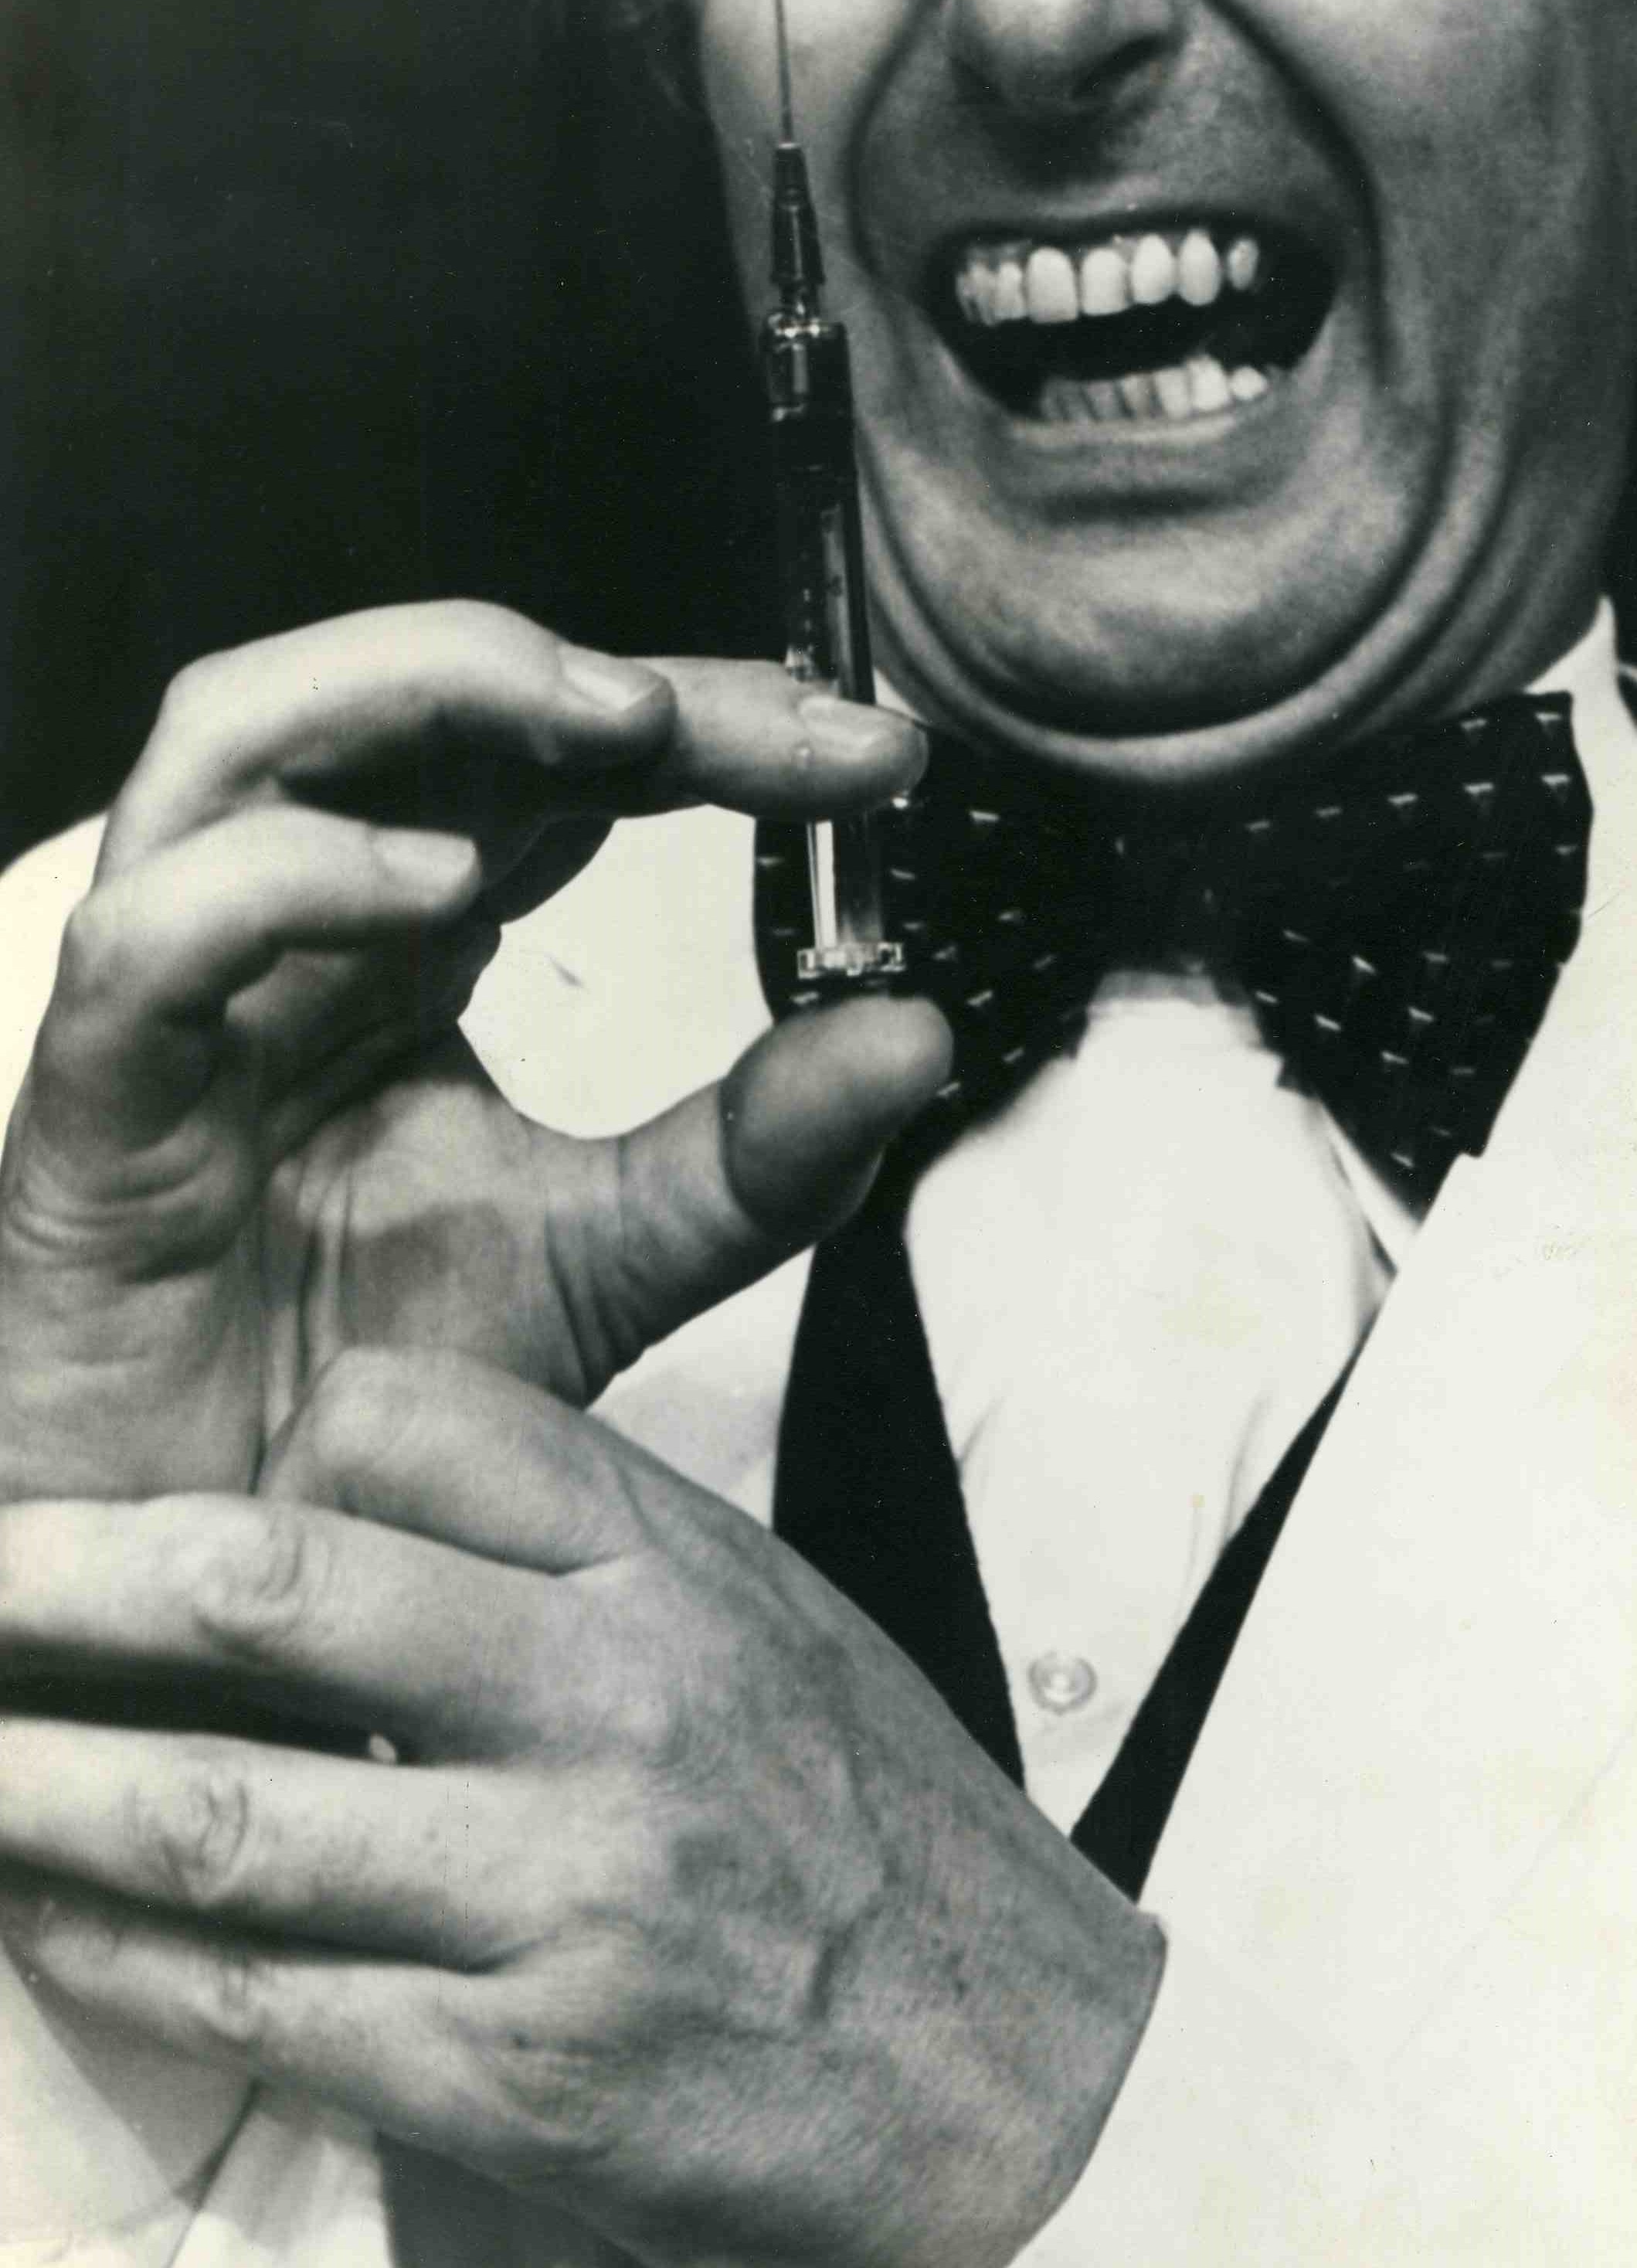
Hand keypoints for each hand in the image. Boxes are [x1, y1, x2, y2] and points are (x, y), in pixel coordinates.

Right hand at [0, 602, 945, 1501]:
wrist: (216, 1593)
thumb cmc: (367, 1404)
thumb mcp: (613, 1261)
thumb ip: (758, 1156)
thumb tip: (921, 1030)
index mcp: (403, 939)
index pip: (549, 762)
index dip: (706, 724)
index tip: (878, 755)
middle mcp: (285, 930)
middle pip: (405, 700)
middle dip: (589, 674)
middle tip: (772, 713)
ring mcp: (174, 1000)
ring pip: (233, 734)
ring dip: (425, 687)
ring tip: (613, 730)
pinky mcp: (84, 1108)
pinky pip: (150, 939)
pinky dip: (288, 879)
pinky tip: (438, 894)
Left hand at [0, 1351, 1163, 2267]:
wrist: (1034, 2104)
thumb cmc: (892, 1849)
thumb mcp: (782, 1634)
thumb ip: (597, 1565)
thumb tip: (378, 1504)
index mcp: (678, 1568)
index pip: (410, 1428)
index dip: (262, 1451)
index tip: (176, 1494)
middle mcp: (615, 1703)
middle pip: (274, 1591)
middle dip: (63, 1580)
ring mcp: (566, 1897)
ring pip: (229, 1815)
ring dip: (42, 1786)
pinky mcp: (523, 2084)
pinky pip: (268, 2008)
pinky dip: (125, 1965)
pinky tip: (41, 1925)